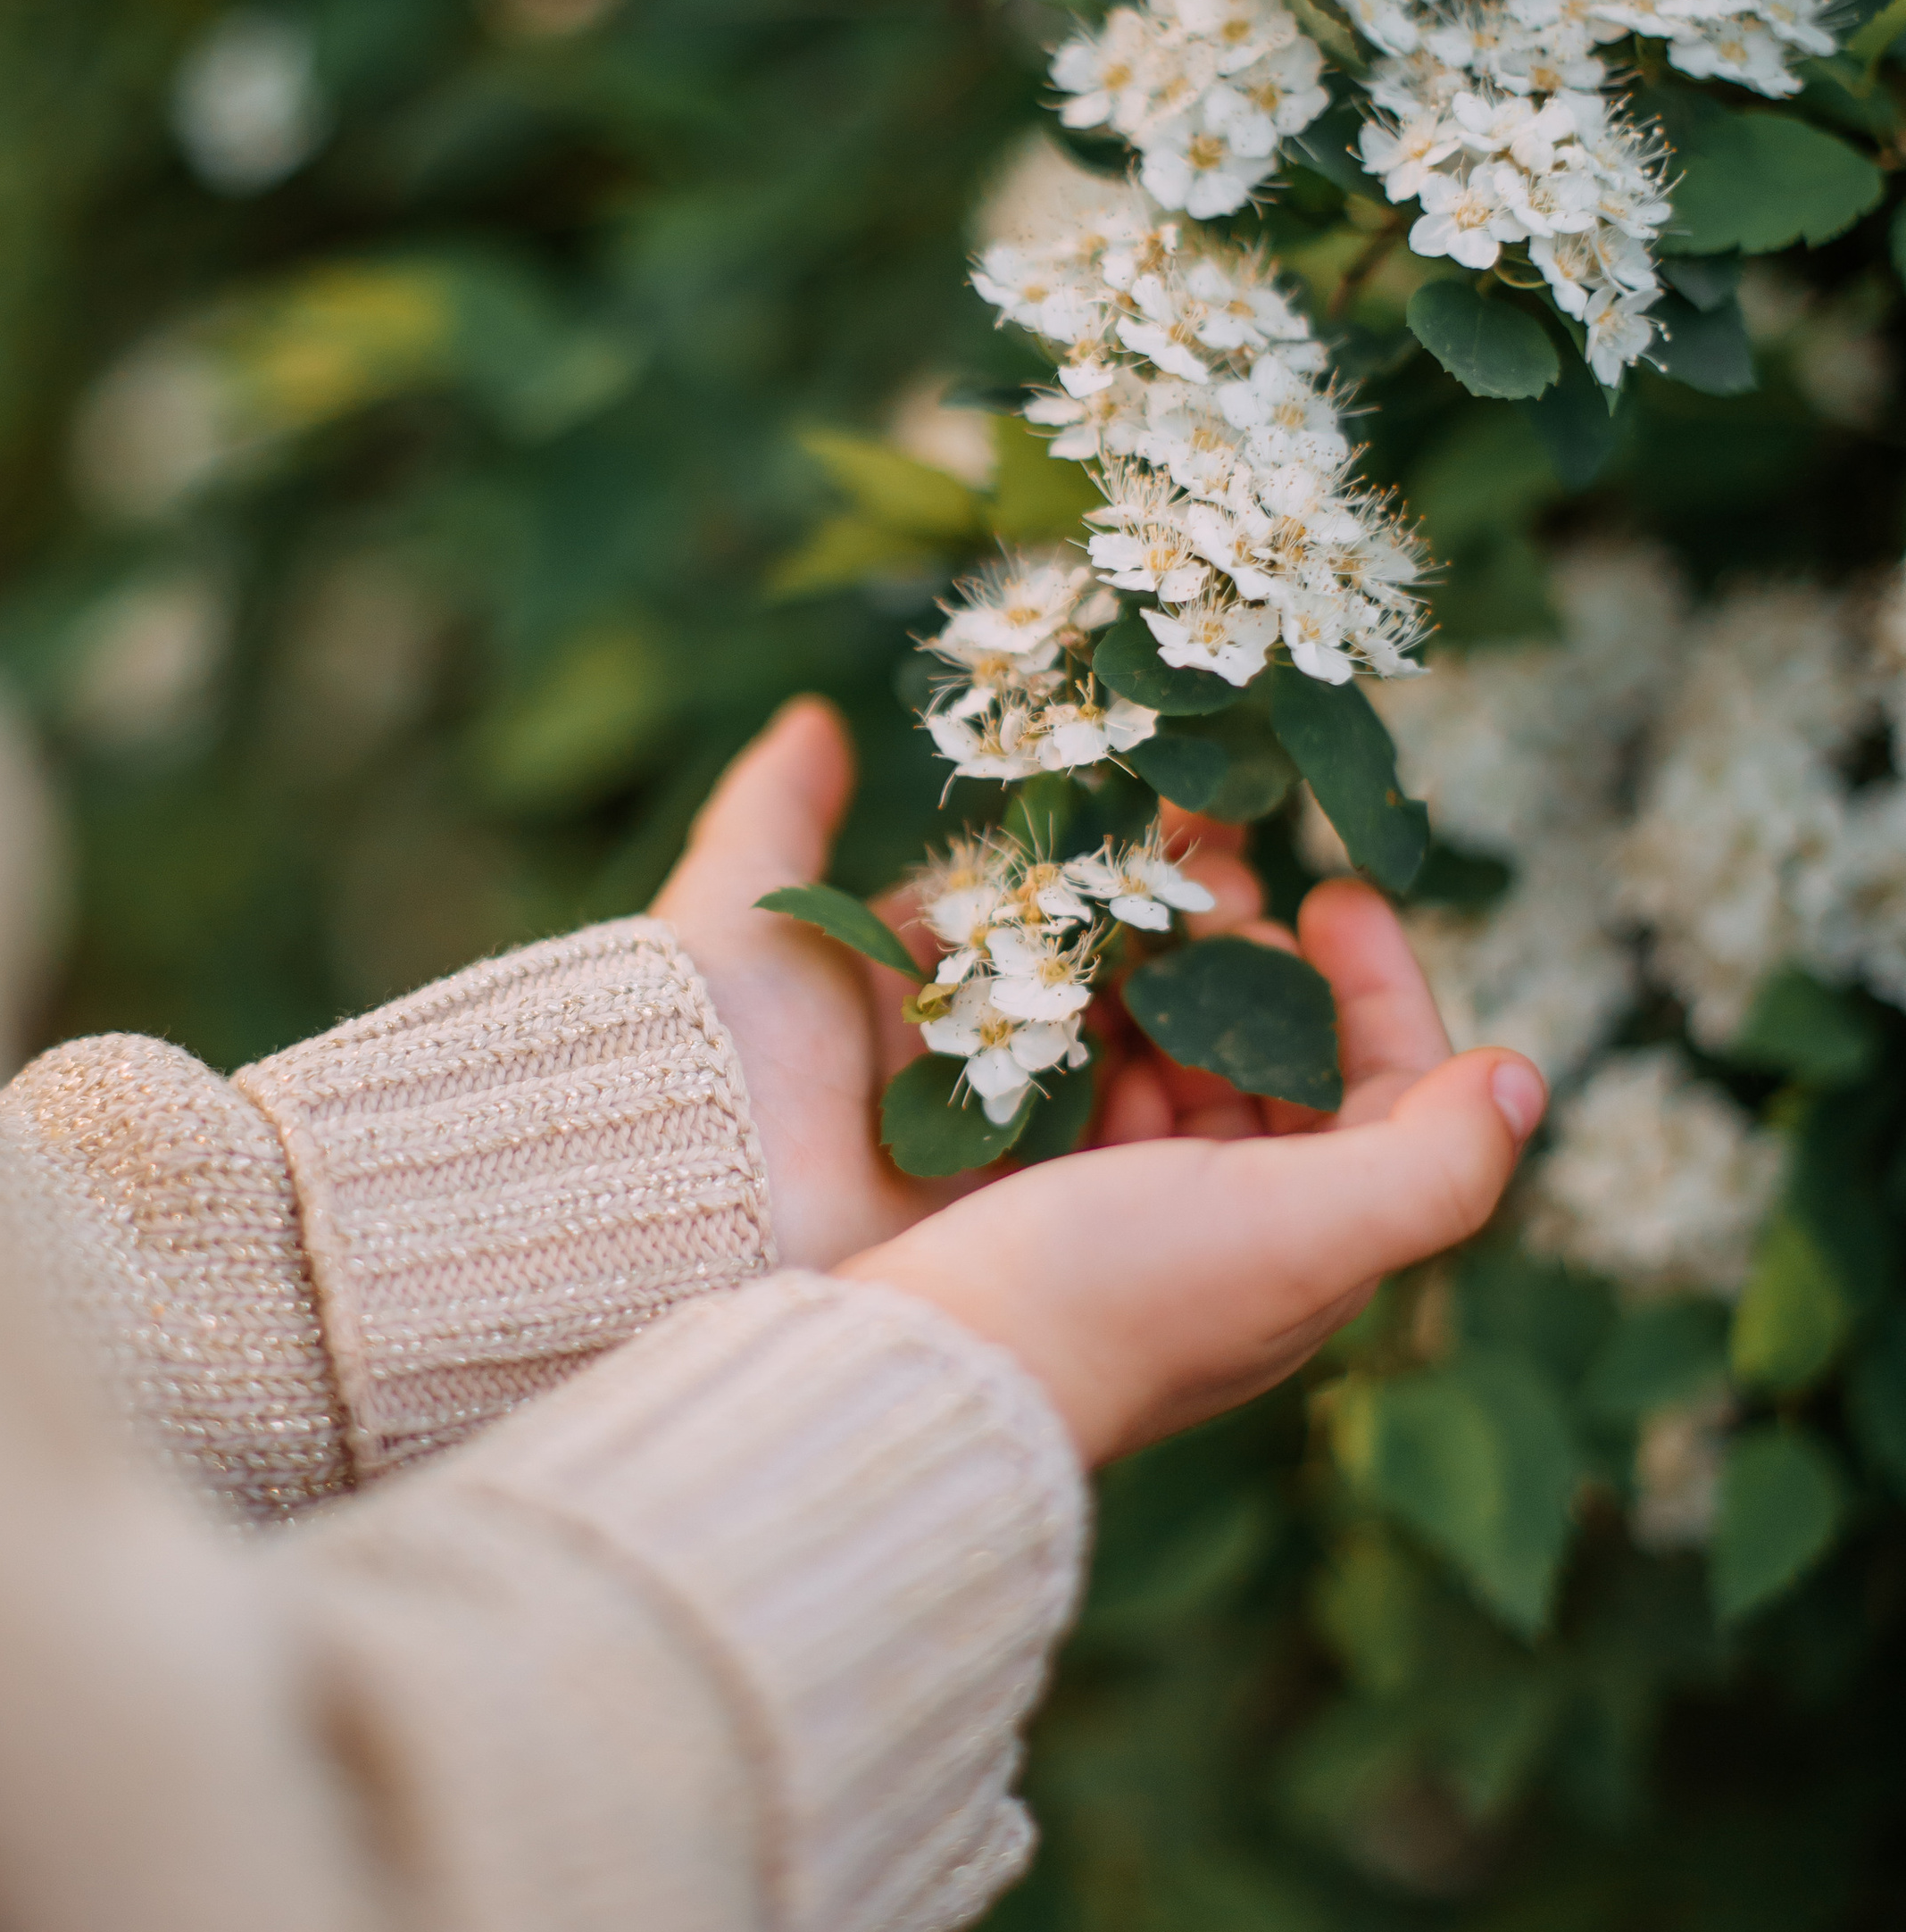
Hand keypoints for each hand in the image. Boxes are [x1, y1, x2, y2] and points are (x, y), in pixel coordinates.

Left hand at [653, 697, 1262, 1271]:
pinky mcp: (1016, 1213)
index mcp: (902, 982)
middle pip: (1096, 981)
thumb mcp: (737, 903)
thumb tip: (812, 718)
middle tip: (1241, 893)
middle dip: (1177, 930)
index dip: (1118, 859)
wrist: (678, 1187)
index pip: (1036, 901)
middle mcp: (956, 1060)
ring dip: (1192, 1011)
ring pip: (1122, 1060)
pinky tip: (1221, 1061)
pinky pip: (1116, 1153)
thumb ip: (776, 809)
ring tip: (1252, 955)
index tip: (1196, 818)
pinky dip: (1170, 1108)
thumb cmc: (705, 1039)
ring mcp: (993, 1139)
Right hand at [836, 881, 1545, 1465]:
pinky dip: (1093, 1037)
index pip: (1392, 1092)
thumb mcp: (1305, 1228)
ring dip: (1173, 993)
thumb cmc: (1125, 1293)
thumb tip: (1524, 1079)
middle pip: (1286, 1072)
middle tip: (1214, 896)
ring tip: (1135, 935)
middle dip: (1259, 975)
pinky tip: (1065, 1006)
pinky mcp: (1051, 1210)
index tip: (1333, 890)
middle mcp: (1246, 1239)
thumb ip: (1434, 1162)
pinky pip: (1096, 1097)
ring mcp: (1143, 1227)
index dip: (1382, 985)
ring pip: (1188, 1075)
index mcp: (1320, 1246)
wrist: (933, 1366)